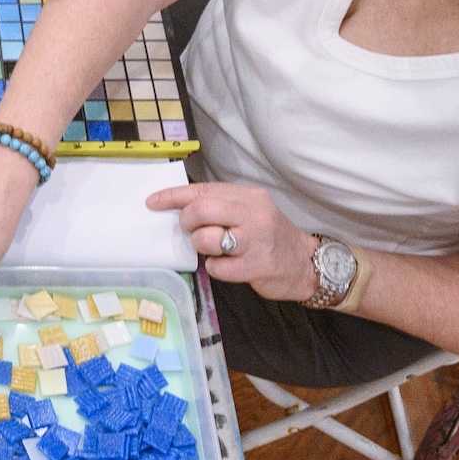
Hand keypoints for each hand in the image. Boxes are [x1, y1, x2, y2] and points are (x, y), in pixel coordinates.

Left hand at [146, 182, 316, 302]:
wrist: (305, 264)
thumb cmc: (269, 236)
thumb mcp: (250, 211)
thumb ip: (221, 206)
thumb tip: (179, 206)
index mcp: (248, 196)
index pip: (203, 190)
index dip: (173, 196)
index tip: (152, 202)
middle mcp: (254, 214)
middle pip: (202, 210)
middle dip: (186, 222)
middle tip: (189, 230)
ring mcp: (256, 241)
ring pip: (207, 239)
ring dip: (200, 246)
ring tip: (211, 249)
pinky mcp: (258, 266)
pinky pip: (219, 268)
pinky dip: (215, 268)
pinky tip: (226, 266)